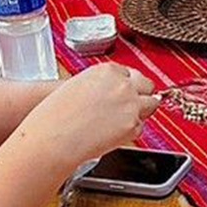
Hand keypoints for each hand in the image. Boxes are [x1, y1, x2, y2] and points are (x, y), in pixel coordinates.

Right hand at [16, 64, 159, 170]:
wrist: (55, 135)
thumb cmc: (57, 114)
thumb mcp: (77, 86)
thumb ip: (99, 85)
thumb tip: (108, 93)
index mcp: (107, 71)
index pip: (129, 73)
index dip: (127, 84)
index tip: (124, 92)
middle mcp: (122, 85)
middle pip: (147, 85)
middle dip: (142, 94)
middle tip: (131, 105)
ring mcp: (130, 104)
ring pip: (152, 104)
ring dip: (142, 112)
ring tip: (124, 121)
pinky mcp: (132, 126)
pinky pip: (141, 127)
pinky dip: (131, 131)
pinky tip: (114, 134)